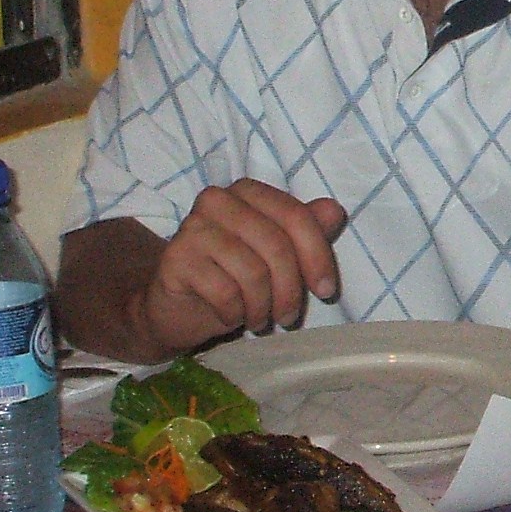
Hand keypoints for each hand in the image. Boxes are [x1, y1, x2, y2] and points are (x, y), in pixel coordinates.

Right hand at [134, 180, 346, 351]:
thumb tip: (334, 211)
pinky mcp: (176, 258)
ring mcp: (192, 227)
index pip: (295, 217)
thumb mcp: (278, 256)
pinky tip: (233, 317)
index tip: (326, 291)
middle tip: (288, 317)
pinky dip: (236, 314)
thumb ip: (306, 230)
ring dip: (263, 307)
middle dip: (290, 290)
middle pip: (276, 245)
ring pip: (252, 271)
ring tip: (260, 319)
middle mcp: (217, 200)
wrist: (176, 308)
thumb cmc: (233, 277)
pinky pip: (225, 292)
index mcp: (247, 192)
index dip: (317, 256)